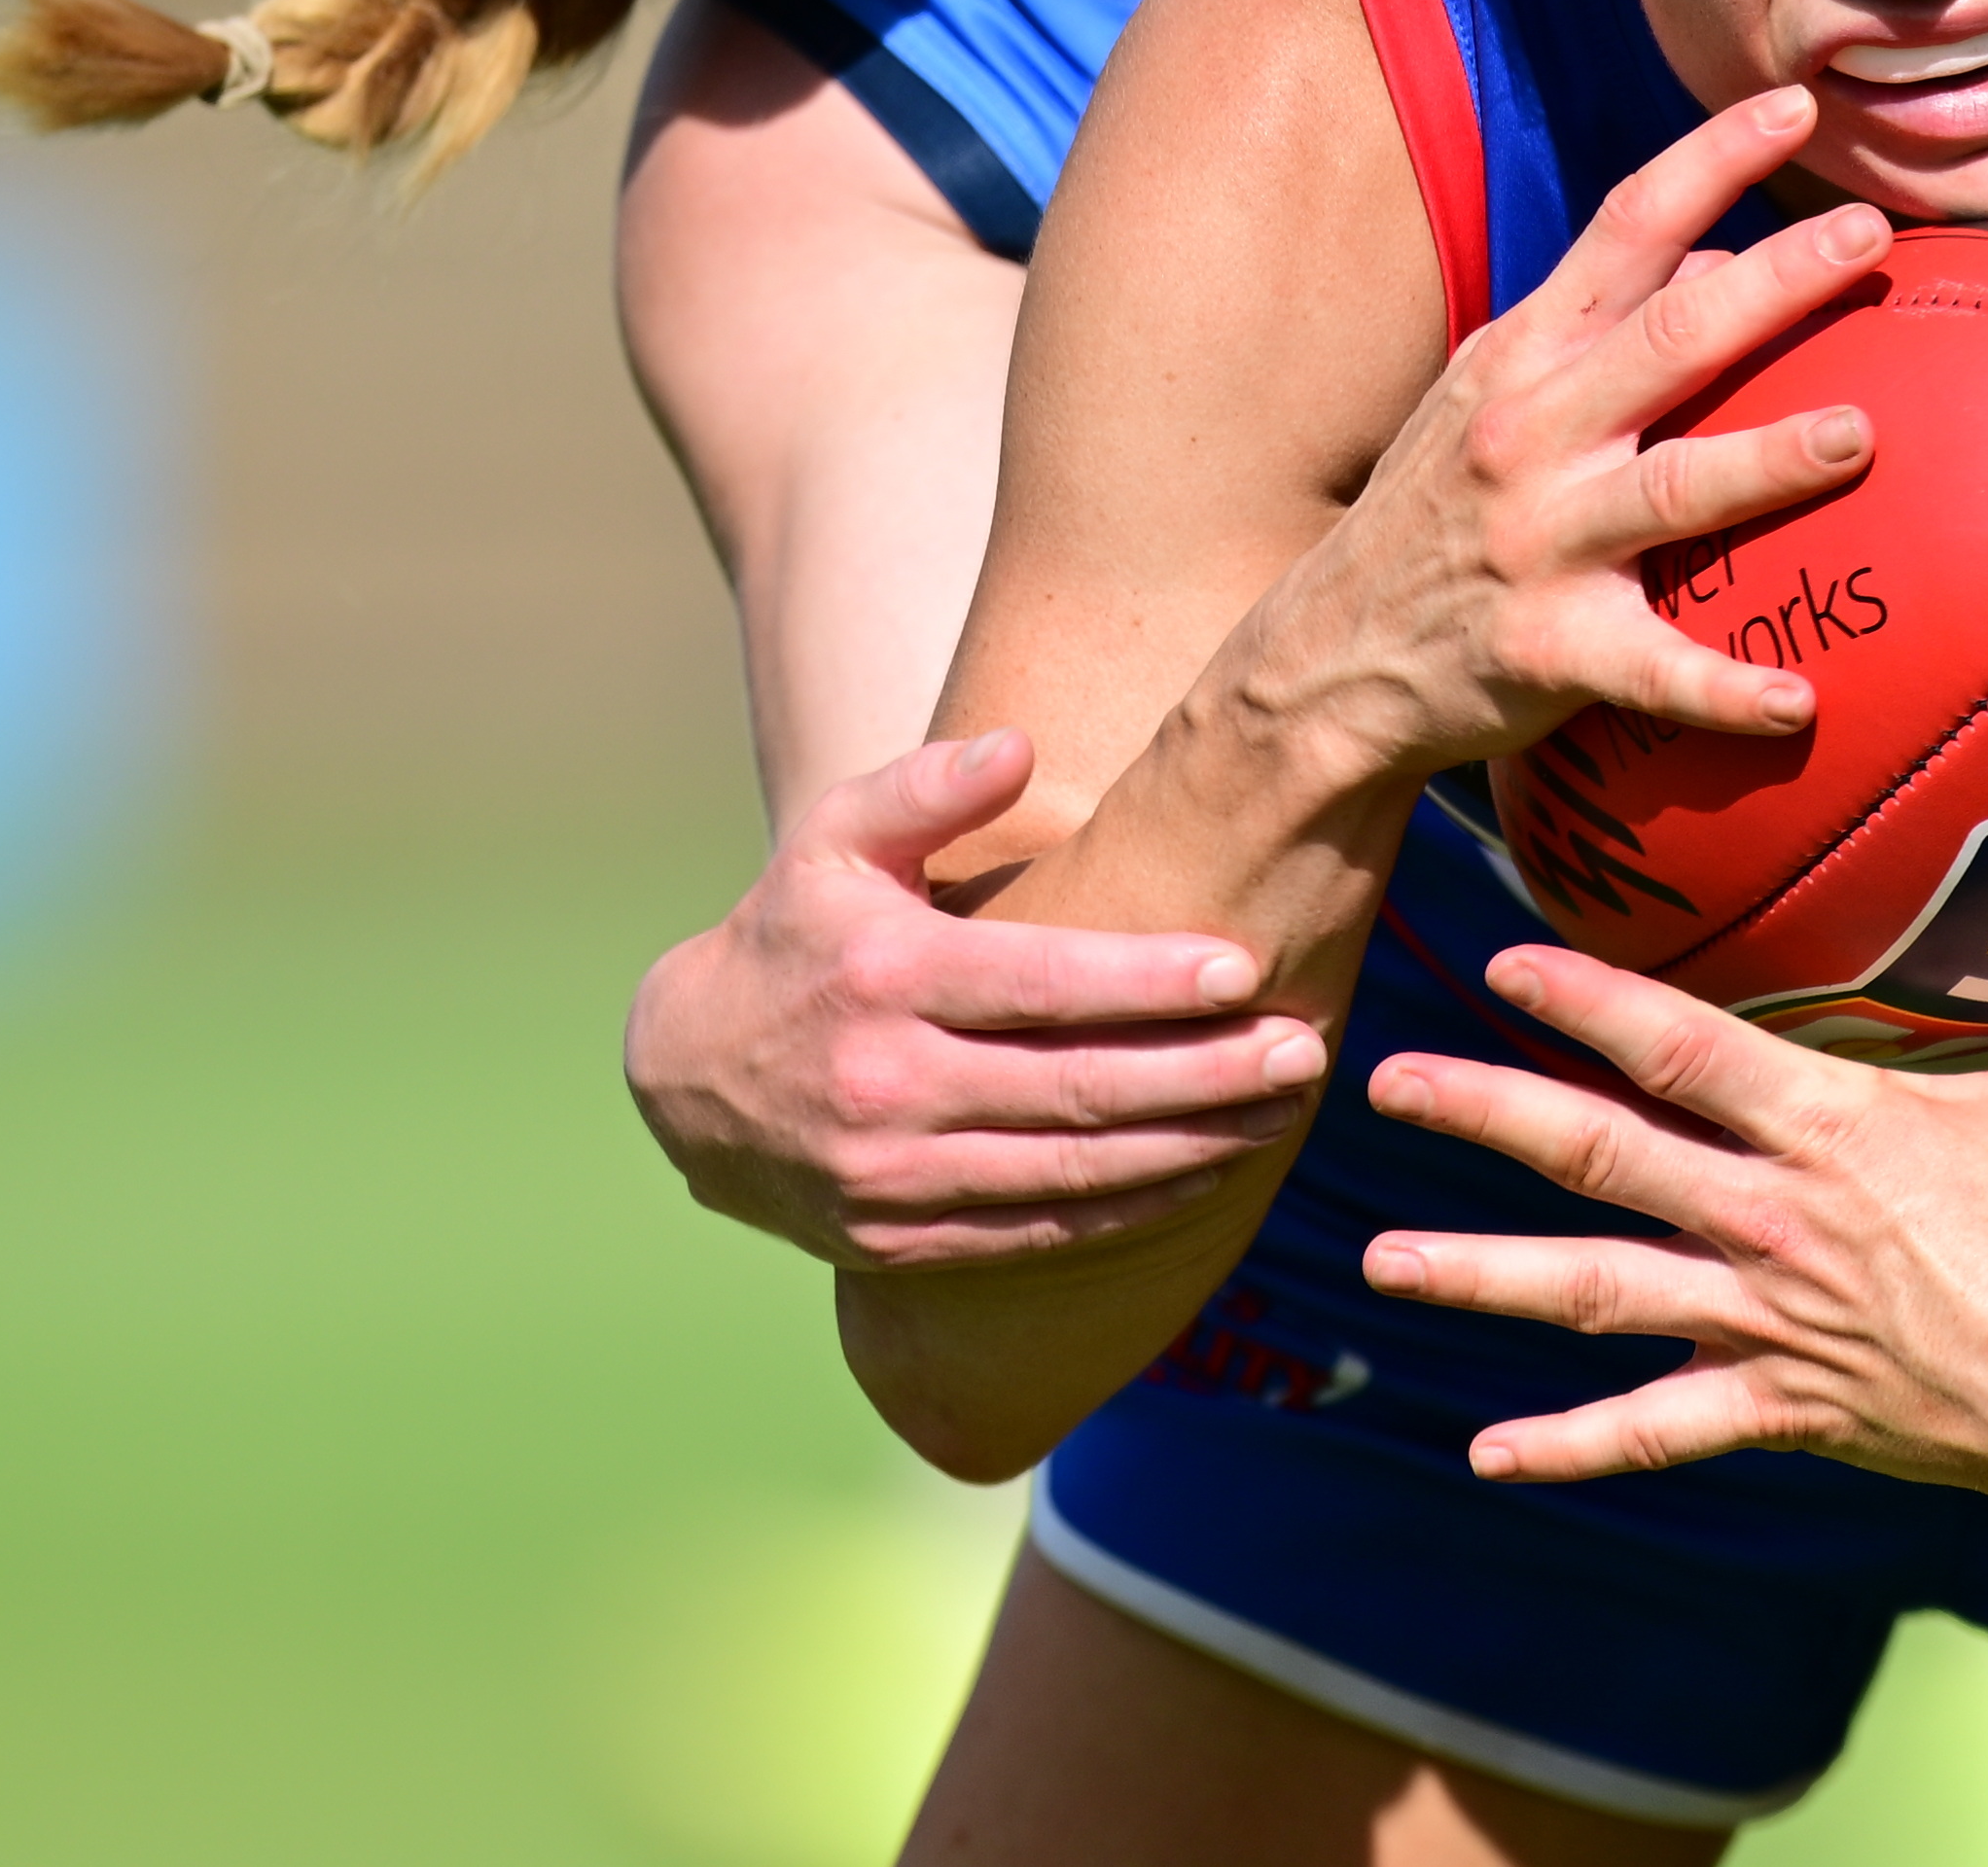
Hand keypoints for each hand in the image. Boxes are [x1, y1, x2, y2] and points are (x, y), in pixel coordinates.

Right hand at [625, 731, 1327, 1269]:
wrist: (683, 1081)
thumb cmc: (795, 933)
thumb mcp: (832, 841)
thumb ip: (923, 786)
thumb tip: (1015, 745)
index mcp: (885, 978)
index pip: (1038, 983)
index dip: (1146, 980)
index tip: (1243, 966)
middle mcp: (886, 1084)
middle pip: (1076, 1089)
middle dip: (1204, 1073)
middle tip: (1304, 1050)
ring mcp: (890, 1176)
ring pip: (1071, 1173)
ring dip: (1189, 1148)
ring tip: (1282, 1109)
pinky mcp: (898, 1241)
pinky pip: (1037, 1233)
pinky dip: (1129, 1210)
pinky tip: (1206, 1174)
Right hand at [1225, 86, 1893, 779]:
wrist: (1324, 662)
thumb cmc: (1439, 510)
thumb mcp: (1493, 394)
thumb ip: (1600, 328)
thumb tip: (1722, 257)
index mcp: (1526, 356)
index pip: (1625, 227)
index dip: (1712, 157)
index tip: (1797, 106)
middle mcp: (1530, 433)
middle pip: (1670, 338)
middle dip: (1774, 282)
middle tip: (1868, 237)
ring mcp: (1538, 542)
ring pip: (1672, 490)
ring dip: (1768, 461)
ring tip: (1860, 436)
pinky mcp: (1546, 652)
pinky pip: (1651, 669)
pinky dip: (1725, 690)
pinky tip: (1801, 703)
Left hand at [1360, 948, 1987, 1506]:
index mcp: (1833, 1128)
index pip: (1684, 1048)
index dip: (1588, 1001)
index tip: (1499, 960)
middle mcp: (1776, 1219)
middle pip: (1603, 1155)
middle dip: (1486, 1115)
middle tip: (1383, 1082)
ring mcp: (1768, 1319)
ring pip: (1599, 1290)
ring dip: (1483, 1276)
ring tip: (1380, 1263)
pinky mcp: (1784, 1409)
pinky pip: (1660, 1430)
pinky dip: (1571, 1445)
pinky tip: (1483, 1452)